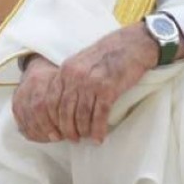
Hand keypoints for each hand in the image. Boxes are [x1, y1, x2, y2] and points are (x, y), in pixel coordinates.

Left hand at [11, 25, 161, 144]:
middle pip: (64, 110)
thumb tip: (64, 103)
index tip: (56, 131)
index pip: (51, 100)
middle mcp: (75, 75)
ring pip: (81, 115)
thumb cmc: (108, 54)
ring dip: (83, 131)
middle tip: (73, 139)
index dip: (52, 119)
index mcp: (66, 69)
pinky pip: (99, 114)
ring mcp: (91, 82)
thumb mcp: (82, 62)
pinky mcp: (108, 88)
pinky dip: (98, 129)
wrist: (132, 44)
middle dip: (67, 129)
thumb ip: (71, 78)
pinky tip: (99, 138)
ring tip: (87, 139)